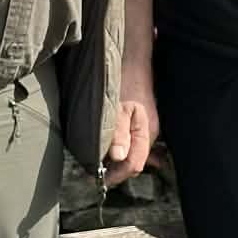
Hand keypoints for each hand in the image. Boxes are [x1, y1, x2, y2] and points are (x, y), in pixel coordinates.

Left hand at [103, 64, 158, 185]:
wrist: (130, 58)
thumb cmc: (124, 79)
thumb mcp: (118, 106)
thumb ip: (118, 132)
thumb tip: (116, 157)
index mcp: (146, 132)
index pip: (134, 165)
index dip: (116, 175)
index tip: (95, 179)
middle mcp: (147, 133)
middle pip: (132, 162)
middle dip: (113, 171)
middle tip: (90, 173)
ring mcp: (143, 127)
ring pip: (130, 153)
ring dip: (113, 161)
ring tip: (94, 164)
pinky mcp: (136, 121)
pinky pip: (128, 144)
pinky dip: (117, 151)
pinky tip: (106, 154)